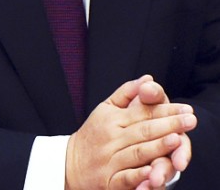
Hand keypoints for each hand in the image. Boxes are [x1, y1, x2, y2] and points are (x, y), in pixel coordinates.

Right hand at [65, 75, 195, 189]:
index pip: (142, 112)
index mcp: (111, 119)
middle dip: (169, 125)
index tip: (186, 108)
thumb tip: (148, 78)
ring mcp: (110, 160)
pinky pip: (126, 177)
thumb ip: (126, 93)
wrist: (69, 163)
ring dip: (157, 147)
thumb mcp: (105, 109)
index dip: (165, 109)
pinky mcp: (110, 181)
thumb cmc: (93, 135)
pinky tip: (153, 170)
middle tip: (190, 120)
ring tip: (176, 139)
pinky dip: (139, 175)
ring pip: (138, 153)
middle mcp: (111, 138)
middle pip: (143, 130)